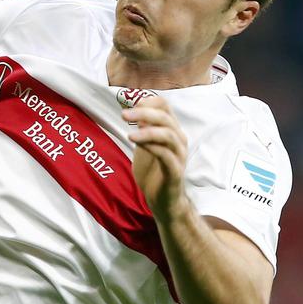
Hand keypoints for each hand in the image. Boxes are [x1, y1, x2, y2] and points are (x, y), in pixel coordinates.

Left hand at [123, 95, 189, 218]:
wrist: (162, 201)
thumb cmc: (154, 172)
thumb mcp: (144, 146)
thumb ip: (142, 130)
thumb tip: (135, 111)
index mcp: (172, 131)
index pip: (165, 106)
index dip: (148, 102)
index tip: (130, 106)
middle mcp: (179, 140)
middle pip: (165, 117)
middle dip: (143, 113)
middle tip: (123, 115)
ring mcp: (179, 156)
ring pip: (168, 135)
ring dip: (147, 131)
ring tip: (129, 134)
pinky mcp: (175, 171)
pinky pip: (166, 155)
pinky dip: (151, 146)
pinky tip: (136, 143)